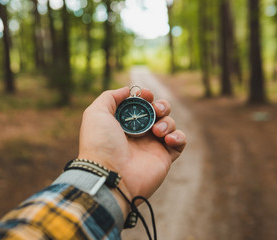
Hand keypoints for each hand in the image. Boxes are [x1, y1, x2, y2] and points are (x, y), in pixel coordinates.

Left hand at [78, 87, 185, 214]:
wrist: (110, 175)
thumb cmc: (101, 143)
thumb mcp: (96, 113)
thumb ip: (110, 97)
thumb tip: (127, 90)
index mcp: (123, 123)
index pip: (140, 105)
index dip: (145, 97)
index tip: (146, 95)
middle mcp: (139, 133)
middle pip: (158, 111)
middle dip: (161, 106)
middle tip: (155, 111)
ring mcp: (152, 145)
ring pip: (169, 124)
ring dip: (167, 122)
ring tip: (157, 132)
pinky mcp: (165, 157)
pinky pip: (180, 142)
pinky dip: (178, 137)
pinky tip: (167, 139)